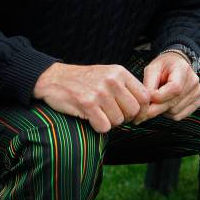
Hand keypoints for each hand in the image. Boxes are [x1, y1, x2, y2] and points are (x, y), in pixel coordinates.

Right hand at [32, 63, 149, 133]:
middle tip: (114, 116)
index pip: (145, 96)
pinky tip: (91, 118)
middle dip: (126, 118)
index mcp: (119, 72)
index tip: (135, 116)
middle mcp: (112, 80)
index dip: (142, 110)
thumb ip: (125, 86)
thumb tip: (143, 108)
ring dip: (110, 123)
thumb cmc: (84, 80)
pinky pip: (104, 127)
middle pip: (133, 111)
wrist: (55, 79)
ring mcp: (100, 92)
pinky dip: (99, 127)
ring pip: (119, 121)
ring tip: (99, 113)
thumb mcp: (108, 74)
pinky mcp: (87, 104)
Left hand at [134, 52, 199, 123]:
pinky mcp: (197, 103)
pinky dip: (169, 113)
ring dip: (162, 110)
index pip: (175, 88)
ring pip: (174, 112)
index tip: (149, 97)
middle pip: (173, 102)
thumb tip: (146, 103)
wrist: (176, 65)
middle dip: (156, 107)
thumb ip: (148, 84)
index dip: (159, 96)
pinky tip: (166, 103)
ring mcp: (197, 93)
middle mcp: (193, 81)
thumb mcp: (152, 69)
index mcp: (183, 68)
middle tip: (145, 106)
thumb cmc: (164, 67)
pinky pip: (179, 116)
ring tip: (159, 99)